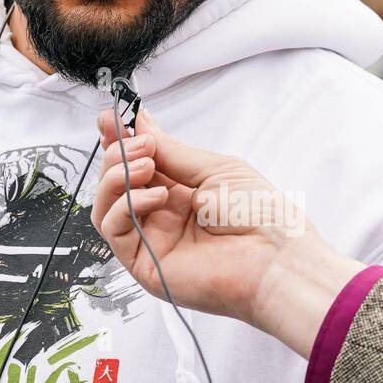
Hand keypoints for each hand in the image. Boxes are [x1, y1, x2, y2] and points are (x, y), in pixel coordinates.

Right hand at [90, 108, 363, 357]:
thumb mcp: (214, 169)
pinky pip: (113, 230)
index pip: (134, 163)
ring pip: (105, 205)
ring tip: (146, 166)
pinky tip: (156, 196)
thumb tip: (141, 123)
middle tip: (140, 144)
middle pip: (114, 181)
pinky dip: (125, 206)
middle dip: (118, 153)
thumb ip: (171, 150)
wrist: (277, 261)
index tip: (110, 118)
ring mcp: (150, 239)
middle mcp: (159, 214)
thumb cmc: (260, 216)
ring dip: (117, 177)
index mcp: (178, 191)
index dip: (118, 140)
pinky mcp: (144, 263)